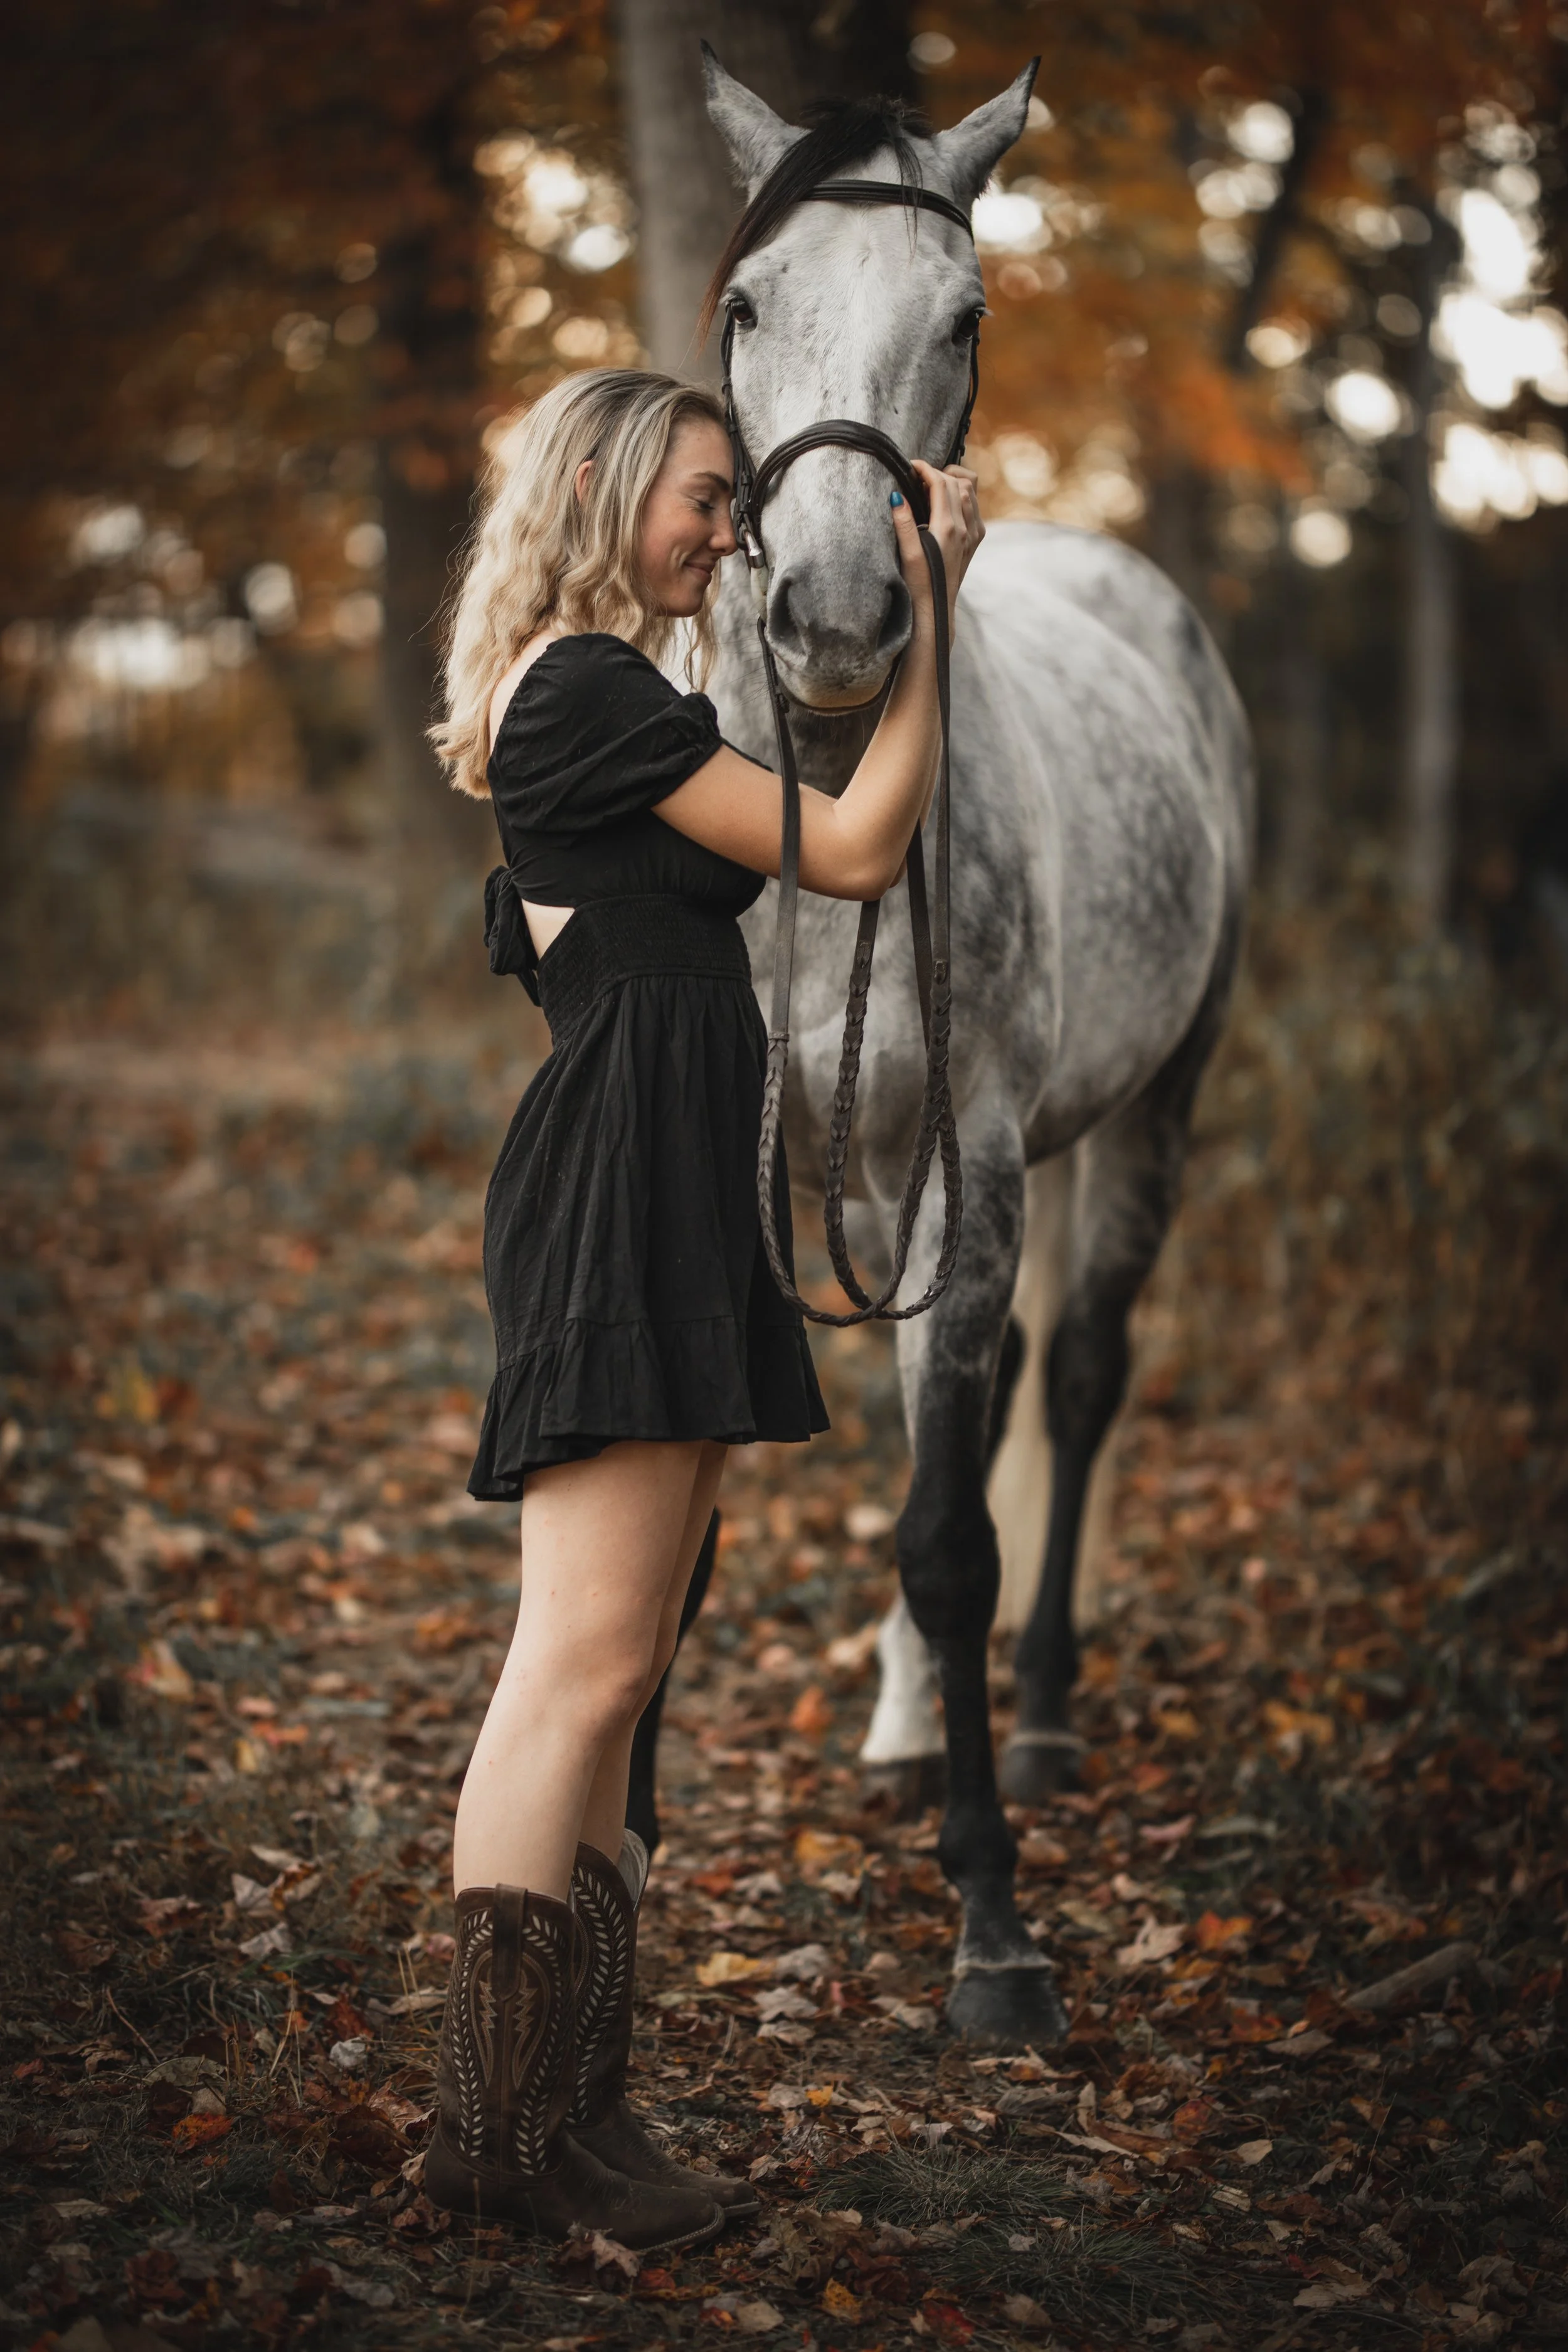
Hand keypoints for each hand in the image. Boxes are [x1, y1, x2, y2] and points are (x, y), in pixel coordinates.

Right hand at [890, 461, 982, 644]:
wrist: (937, 611)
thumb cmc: (919, 586)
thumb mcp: (908, 556)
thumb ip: (903, 524)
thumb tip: (896, 496)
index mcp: (949, 529)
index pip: (942, 484)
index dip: (926, 469)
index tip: (911, 465)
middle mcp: (966, 528)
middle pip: (958, 482)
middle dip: (938, 472)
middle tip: (917, 476)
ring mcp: (974, 533)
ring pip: (970, 490)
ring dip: (952, 480)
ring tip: (931, 485)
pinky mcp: (975, 539)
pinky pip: (974, 504)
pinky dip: (961, 494)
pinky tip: (945, 502)